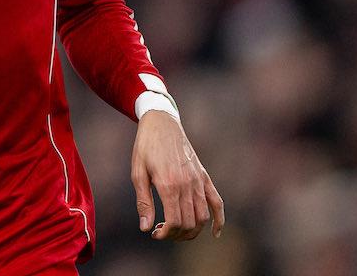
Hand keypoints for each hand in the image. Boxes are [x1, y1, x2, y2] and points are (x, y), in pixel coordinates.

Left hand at [131, 110, 223, 240]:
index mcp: (169, 184)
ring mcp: (199, 180)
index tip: (155, 234)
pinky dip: (219, 220)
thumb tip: (146, 228)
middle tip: (162, 231)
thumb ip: (143, 202)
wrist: (162, 123)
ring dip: (193, 231)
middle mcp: (187, 184)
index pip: (174, 221)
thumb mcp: (137, 173)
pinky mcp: (204, 176)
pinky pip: (217, 202)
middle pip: (189, 223)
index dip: (165, 234)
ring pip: (203, 217)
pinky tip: (215, 232)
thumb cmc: (146, 147)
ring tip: (177, 231)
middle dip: (176, 234)